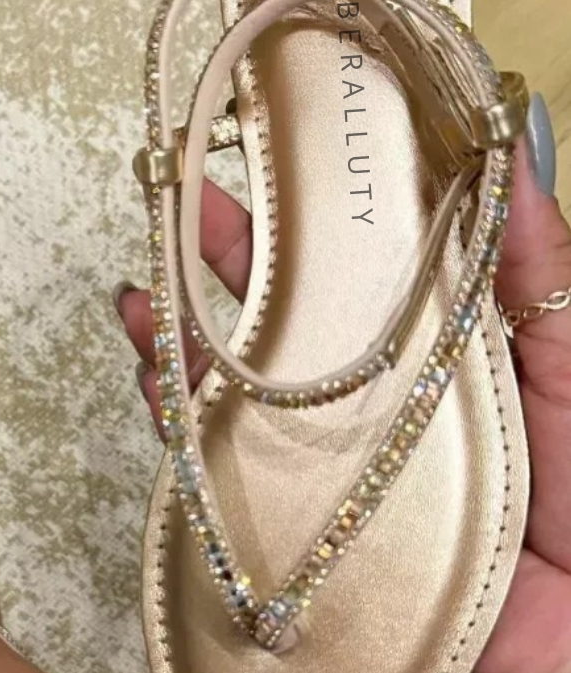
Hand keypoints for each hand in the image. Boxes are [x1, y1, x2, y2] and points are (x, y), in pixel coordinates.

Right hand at [116, 148, 570, 672]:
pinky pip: (229, 475)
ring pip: (240, 388)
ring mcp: (332, 460)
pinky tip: (154, 389)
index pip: (362, 261)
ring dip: (181, 338)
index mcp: (434, 344)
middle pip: (286, 314)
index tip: (273, 149)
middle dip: (222, 254)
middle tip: (175, 196)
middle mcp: (371, 394)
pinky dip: (183, 432)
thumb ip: (538, 269)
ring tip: (141, 299)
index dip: (315, 207)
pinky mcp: (307, 525)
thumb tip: (513, 148)